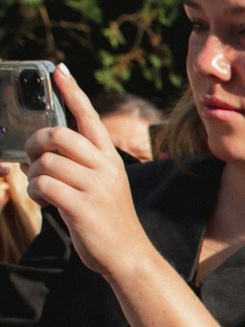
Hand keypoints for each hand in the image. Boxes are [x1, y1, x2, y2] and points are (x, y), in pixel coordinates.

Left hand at [23, 66, 150, 280]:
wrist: (130, 256)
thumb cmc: (109, 221)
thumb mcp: (102, 186)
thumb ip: (78, 165)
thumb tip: (37, 152)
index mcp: (110, 160)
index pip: (89, 118)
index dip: (72, 92)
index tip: (58, 70)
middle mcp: (105, 169)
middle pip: (59, 135)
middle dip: (36, 143)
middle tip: (32, 157)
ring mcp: (95, 187)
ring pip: (47, 162)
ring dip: (33, 174)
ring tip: (41, 188)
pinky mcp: (82, 207)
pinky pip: (44, 186)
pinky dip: (36, 191)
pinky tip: (45, 201)